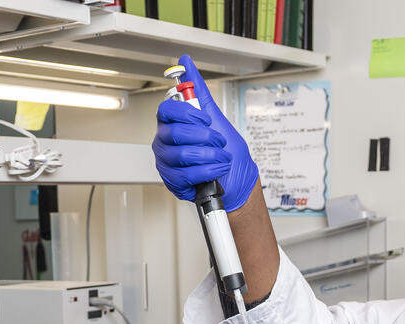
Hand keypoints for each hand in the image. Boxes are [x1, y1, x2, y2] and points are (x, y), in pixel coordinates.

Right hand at [152, 54, 257, 211]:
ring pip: (181, 154)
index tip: (205, 119)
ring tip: (221, 157)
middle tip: (219, 141)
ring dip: (210, 155)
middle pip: (174, 132)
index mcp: (173, 122)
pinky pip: (186, 174)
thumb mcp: (216, 116)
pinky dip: (208, 171)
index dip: (187, 114)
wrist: (238, 180)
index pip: (166, 110)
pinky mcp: (173, 181)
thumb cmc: (226, 150)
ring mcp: (167, 161)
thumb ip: (199, 90)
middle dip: (204, 137)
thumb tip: (186, 62)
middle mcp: (166, 141)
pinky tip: (216, 169)